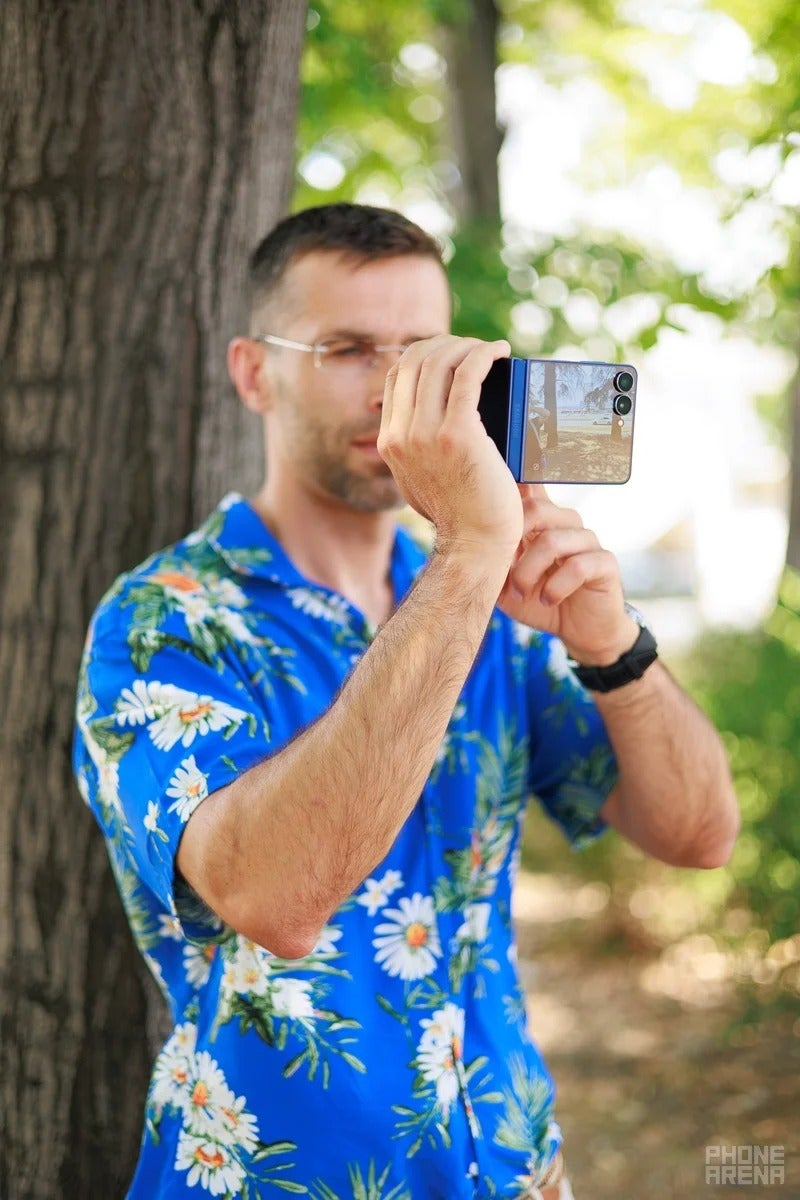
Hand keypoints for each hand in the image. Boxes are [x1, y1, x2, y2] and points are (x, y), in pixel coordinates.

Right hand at [378, 336, 522, 561]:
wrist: (475, 545)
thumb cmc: (463, 514)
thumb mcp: (423, 480)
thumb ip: (420, 451)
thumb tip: (434, 419)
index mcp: (390, 442)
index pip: (398, 375)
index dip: (426, 353)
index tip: (453, 352)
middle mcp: (401, 435)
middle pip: (415, 360)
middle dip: (447, 343)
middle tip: (475, 348)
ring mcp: (425, 435)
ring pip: (439, 361)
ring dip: (467, 345)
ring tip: (490, 350)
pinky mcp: (457, 435)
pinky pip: (467, 375)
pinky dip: (484, 355)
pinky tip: (500, 352)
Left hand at [497, 485, 638, 664]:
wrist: (578, 632)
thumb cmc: (539, 601)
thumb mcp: (506, 584)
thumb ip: (493, 562)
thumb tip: (472, 543)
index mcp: (541, 522)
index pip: (529, 487)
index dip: (513, 482)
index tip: (493, 488)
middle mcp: (566, 523)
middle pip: (536, 509)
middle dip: (512, 545)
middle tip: (506, 578)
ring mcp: (587, 540)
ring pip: (552, 541)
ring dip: (529, 573)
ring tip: (522, 594)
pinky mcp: (605, 562)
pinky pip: (578, 566)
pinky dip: (556, 587)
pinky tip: (548, 600)